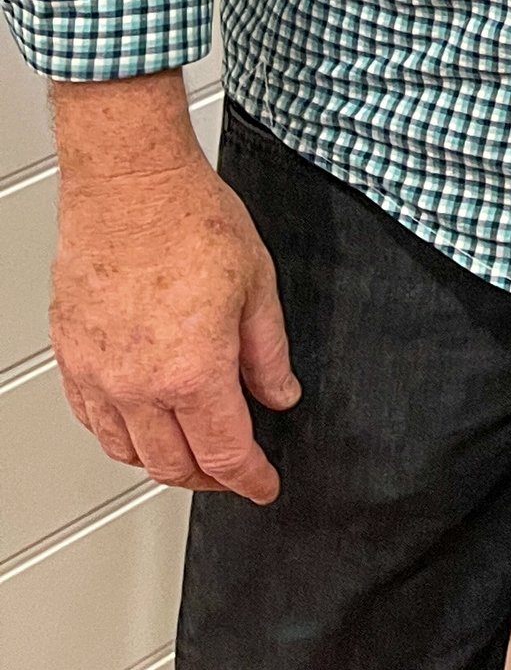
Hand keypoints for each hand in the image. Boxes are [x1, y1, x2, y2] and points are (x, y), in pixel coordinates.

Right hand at [51, 87, 296, 502]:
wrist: (130, 184)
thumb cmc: (190, 218)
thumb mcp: (257, 284)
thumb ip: (269, 352)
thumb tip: (280, 394)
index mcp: (194, 371)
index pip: (226, 454)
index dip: (251, 479)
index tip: (264, 485)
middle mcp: (139, 385)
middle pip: (174, 465)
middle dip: (211, 479)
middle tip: (234, 471)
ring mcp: (98, 375)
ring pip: (127, 452)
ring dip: (163, 462)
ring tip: (191, 453)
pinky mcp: (71, 357)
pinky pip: (92, 420)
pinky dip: (120, 436)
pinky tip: (140, 425)